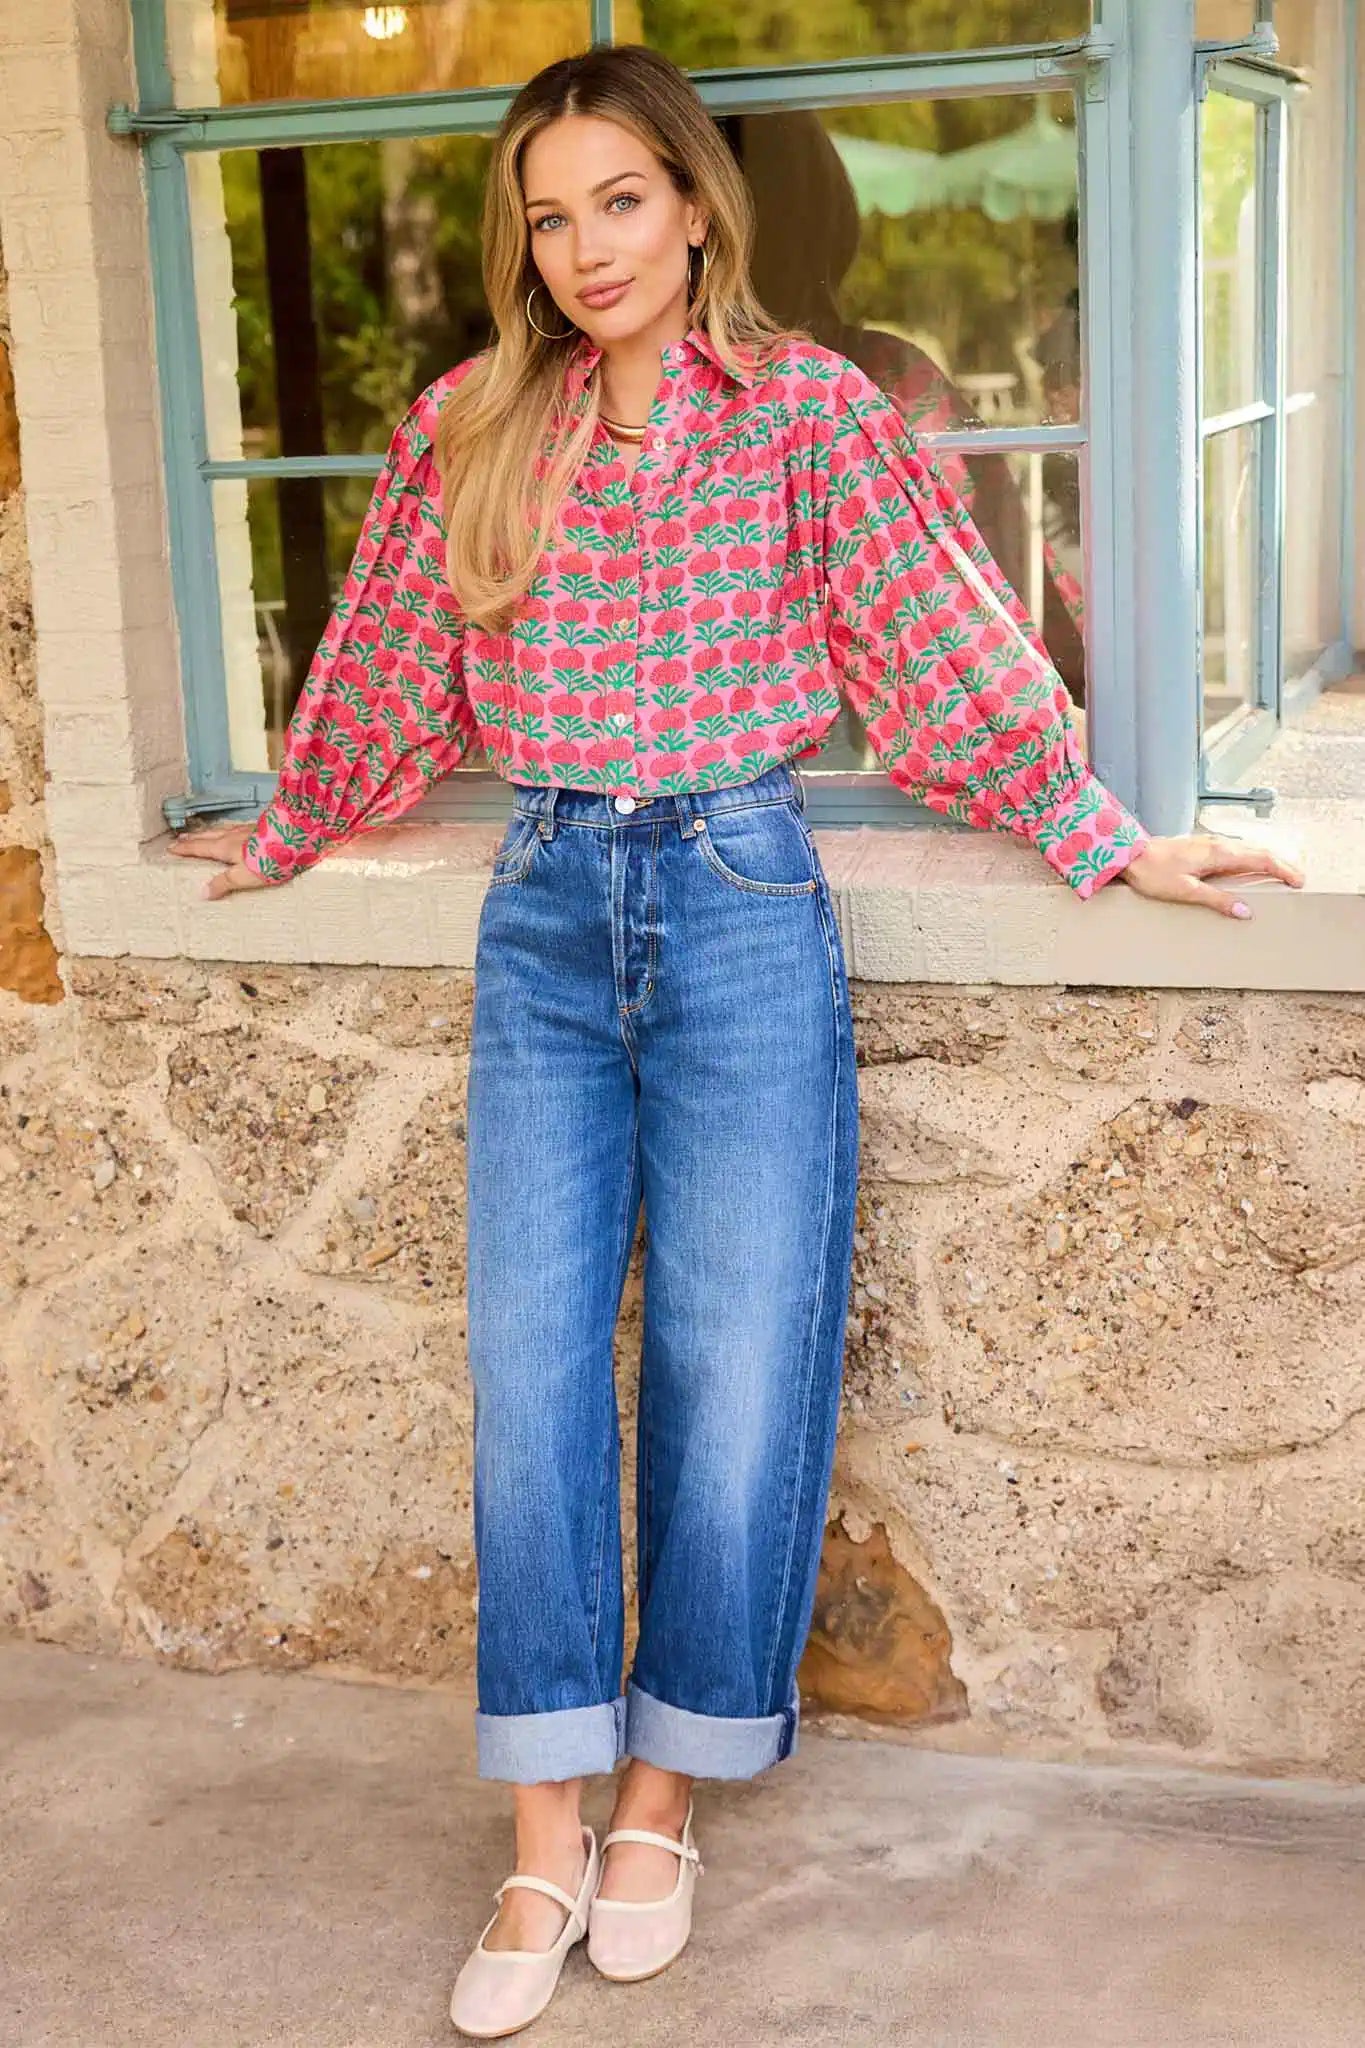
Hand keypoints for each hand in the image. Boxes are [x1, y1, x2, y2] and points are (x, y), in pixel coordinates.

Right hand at [167, 823, 270, 899]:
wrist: (296, 837)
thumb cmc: (270, 858)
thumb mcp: (244, 876)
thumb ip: (223, 883)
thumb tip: (202, 893)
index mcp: (225, 847)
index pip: (199, 848)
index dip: (185, 849)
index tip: (171, 847)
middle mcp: (233, 836)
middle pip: (208, 836)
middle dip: (193, 838)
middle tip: (180, 838)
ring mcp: (247, 830)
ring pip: (222, 830)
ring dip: (209, 832)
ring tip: (202, 833)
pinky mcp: (261, 828)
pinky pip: (237, 829)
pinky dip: (228, 830)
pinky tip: (235, 831)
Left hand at [1120, 832, 1304, 916]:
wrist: (1129, 854)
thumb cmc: (1153, 872)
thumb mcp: (1186, 891)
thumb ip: (1217, 900)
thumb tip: (1245, 911)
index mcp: (1220, 854)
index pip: (1262, 859)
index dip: (1284, 870)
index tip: (1299, 881)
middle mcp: (1218, 844)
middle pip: (1259, 852)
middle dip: (1281, 864)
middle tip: (1297, 879)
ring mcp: (1210, 843)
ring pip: (1248, 849)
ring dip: (1267, 860)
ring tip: (1280, 873)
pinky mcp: (1201, 846)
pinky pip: (1235, 850)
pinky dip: (1250, 858)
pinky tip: (1248, 867)